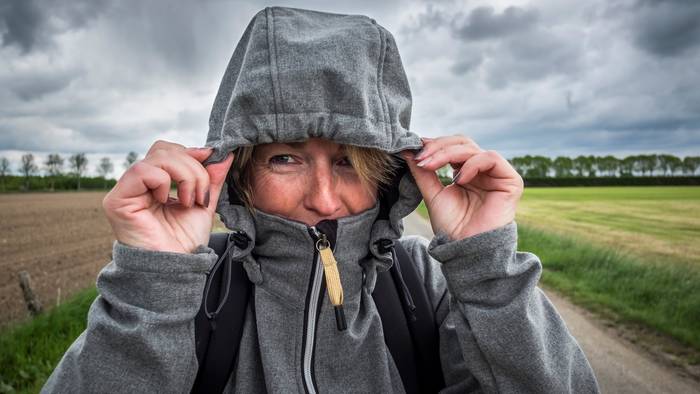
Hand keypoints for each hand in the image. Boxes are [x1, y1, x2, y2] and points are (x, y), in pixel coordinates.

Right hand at [102, 140, 233, 253]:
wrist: (175, 268)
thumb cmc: (185, 241)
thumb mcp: (204, 203)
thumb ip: (211, 178)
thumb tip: (224, 154)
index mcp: (155, 183)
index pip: (169, 151)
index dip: (191, 152)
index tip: (211, 158)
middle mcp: (138, 184)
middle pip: (164, 150)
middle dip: (192, 167)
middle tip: (201, 194)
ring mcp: (126, 190)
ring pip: (157, 158)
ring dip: (185, 176)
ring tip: (190, 201)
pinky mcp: (117, 200)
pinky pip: (142, 172)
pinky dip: (164, 182)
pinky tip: (168, 202)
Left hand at [402, 135, 523, 239]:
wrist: (467, 249)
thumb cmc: (452, 227)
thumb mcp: (432, 195)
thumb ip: (422, 172)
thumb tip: (406, 150)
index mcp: (465, 172)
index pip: (451, 147)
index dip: (434, 145)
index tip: (413, 148)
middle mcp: (481, 170)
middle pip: (461, 142)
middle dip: (438, 147)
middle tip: (421, 157)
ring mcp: (496, 174)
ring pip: (472, 148)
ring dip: (448, 153)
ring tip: (431, 166)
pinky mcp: (510, 180)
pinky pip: (491, 158)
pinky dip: (471, 164)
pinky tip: (458, 179)